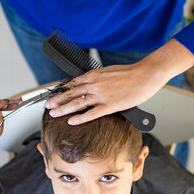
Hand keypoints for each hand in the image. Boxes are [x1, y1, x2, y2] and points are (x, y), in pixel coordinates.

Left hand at [44, 39, 193, 124]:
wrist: (146, 74)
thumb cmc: (130, 74)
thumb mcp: (109, 72)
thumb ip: (97, 79)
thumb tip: (89, 84)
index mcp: (94, 75)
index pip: (72, 83)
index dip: (60, 90)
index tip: (52, 95)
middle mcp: (94, 84)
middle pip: (70, 93)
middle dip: (57, 100)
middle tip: (47, 106)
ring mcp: (101, 95)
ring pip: (77, 103)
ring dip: (63, 109)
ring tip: (54, 114)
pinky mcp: (110, 105)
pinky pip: (91, 113)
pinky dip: (80, 117)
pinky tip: (71, 121)